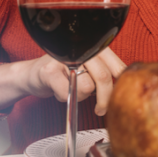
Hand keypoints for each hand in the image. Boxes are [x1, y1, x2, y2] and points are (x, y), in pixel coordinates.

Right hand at [0, 48, 126, 115]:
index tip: (122, 96)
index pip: (117, 66)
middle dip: (105, 99)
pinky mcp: (50, 69)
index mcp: (96, 47)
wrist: (31, 74)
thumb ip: (106, 72)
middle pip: (104, 77)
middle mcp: (82, 48)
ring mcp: (65, 57)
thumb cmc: (64, 73)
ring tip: (71, 90)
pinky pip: (66, 92)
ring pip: (86, 87)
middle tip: (101, 109)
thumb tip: (126, 88)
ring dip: (80, 97)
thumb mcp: (89, 69)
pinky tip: (59, 91)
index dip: (122, 84)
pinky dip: (64, 98)